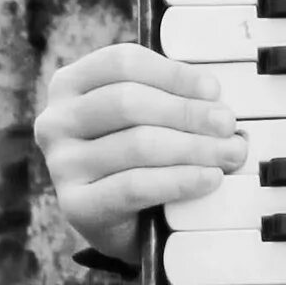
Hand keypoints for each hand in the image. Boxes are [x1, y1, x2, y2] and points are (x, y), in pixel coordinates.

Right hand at [34, 43, 247, 263]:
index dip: (173, 73)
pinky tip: (209, 178)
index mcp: (70, 84)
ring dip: (194, 147)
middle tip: (228, 125)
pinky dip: (180, 180)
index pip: (122, 63)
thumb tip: (215, 101)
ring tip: (229, 153)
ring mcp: (61, 164)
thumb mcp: (146, 117)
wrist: (123, 222)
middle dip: (188, 112)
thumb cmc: (137, 157)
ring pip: (137, 144)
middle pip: (128, 102)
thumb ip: (171, 98)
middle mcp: (56, 120)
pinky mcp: (75, 205)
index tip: (213, 89)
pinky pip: (136, 186)